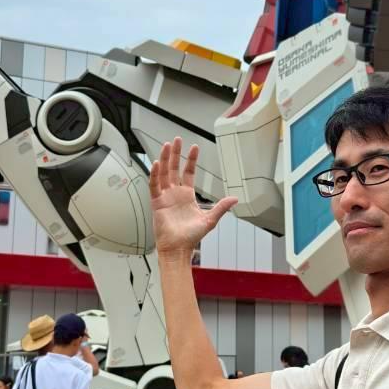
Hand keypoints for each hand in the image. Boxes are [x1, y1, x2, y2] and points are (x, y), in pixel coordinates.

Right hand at [149, 138, 237, 257]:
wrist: (178, 248)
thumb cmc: (191, 237)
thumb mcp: (210, 219)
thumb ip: (221, 207)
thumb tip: (235, 198)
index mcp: (187, 195)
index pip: (188, 172)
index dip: (190, 160)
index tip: (194, 147)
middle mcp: (175, 193)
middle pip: (174, 168)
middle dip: (176, 154)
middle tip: (177, 140)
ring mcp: (165, 197)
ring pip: (163, 173)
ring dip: (165, 159)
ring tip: (167, 146)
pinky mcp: (157, 202)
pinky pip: (154, 185)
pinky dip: (155, 174)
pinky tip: (157, 163)